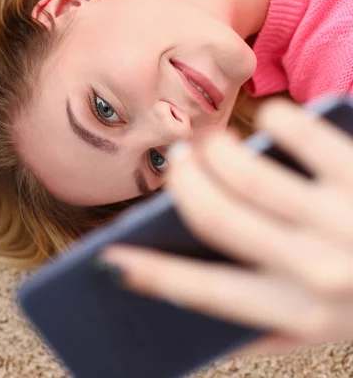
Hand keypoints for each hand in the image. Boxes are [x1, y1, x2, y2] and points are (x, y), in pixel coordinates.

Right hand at [100, 98, 352, 353]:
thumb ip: (266, 319)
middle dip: (181, 185)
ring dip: (216, 151)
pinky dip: (280, 120)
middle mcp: (319, 271)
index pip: (204, 293)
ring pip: (246, 171)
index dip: (151, 275)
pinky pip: (300, 132)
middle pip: (214, 217)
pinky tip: (278, 118)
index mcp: (302, 314)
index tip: (112, 259)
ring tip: (212, 143)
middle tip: (176, 163)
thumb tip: (188, 298)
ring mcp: (342, 220)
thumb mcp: (324, 323)